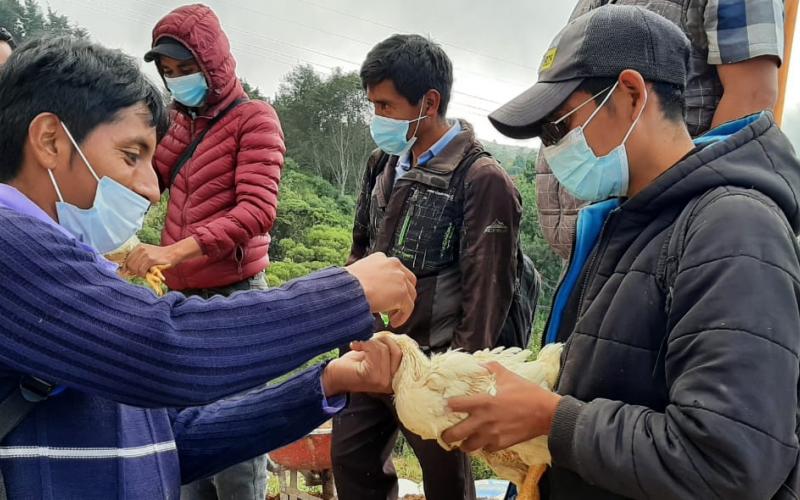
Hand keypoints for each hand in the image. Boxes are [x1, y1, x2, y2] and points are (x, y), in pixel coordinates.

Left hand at [125, 237, 201, 277]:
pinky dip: (144, 274)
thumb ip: (137, 259)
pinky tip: (148, 273)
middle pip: (129, 264)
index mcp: (138, 247)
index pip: (126, 259)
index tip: (127, 273)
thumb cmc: (160, 256)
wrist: (173, 253)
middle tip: (141, 273)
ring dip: (139, 273)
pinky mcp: (151, 259)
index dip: (126, 268)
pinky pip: (142, 270)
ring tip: (145, 273)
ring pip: (135, 268)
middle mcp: (140, 248)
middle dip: (134, 271)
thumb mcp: (147, 253)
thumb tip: (126, 270)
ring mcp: (145, 253)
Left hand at [321, 336, 401, 395]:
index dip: (394, 341)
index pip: (404, 354)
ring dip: (370, 342)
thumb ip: (389, 351)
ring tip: (360, 345)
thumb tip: (398, 338)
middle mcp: (391, 383)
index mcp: (395, 379)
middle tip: (370, 339)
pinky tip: (355, 346)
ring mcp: (382, 381)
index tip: (381, 337)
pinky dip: (363, 344)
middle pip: (397, 351)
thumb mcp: (376, 357)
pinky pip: (374, 351)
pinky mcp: (372, 376)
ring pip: (384, 350)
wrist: (332, 377)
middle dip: (383, 340)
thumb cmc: (352, 366)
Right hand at [345, 253, 416, 327]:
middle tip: (392, 307)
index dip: (393, 285)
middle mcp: (393, 265)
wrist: (348, 290)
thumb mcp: (357, 274)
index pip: (395, 271)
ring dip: (402, 307)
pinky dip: (402, 316)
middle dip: (401, 295)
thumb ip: (368, 278)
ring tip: (391, 317)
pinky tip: (393, 322)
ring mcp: (400, 278)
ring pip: (410, 295)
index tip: (388, 295)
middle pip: (407, 281)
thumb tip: (368, 289)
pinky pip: (408, 307)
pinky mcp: (402, 293)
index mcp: (381, 258)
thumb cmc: (345, 285)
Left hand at [441, 362, 561, 452]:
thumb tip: (479, 363)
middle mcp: (484, 421)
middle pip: (455, 434)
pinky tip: (483, 440)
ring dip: (463, 443)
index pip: (455, 405)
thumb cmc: (528, 393)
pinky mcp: (501, 445)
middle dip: (447, 434)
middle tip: (446, 432)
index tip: (444, 405)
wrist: (547, 414)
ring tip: (463, 440)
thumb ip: (491, 368)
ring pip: (468, 447)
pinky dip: (482, 446)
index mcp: (483, 402)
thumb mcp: (508, 376)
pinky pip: (485, 449)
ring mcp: (492, 435)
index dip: (446, 406)